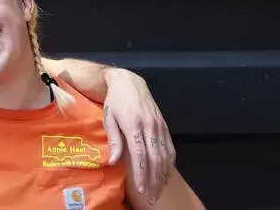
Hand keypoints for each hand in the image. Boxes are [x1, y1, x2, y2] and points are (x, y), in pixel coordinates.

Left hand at [102, 69, 174, 203]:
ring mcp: (159, 125)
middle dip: (154, 181)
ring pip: (165, 155)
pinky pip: (170, 147)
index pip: (140, 155)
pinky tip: (166, 175)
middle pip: (155, 159)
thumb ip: (114, 140)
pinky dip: (170, 163)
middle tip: (152, 198)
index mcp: (134, 125)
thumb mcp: (109, 118)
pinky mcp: (164, 125)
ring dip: (163, 175)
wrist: (129, 82)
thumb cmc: (115, 101)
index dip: (142, 174)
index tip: (143, 190)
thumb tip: (113, 162)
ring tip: (159, 191)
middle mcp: (149, 126)